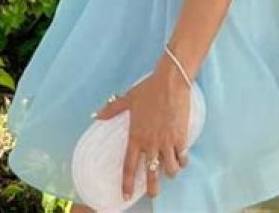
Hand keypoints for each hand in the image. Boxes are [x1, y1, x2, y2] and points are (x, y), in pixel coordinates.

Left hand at [95, 66, 189, 200]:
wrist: (171, 81)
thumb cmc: (148, 89)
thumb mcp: (128, 99)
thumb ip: (112, 110)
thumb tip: (95, 115)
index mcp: (136, 136)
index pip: (129, 166)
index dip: (127, 184)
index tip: (126, 196)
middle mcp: (151, 143)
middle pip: (152, 174)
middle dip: (153, 188)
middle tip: (153, 193)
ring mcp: (167, 142)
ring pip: (170, 170)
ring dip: (170, 172)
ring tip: (170, 170)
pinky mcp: (181, 137)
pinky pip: (183, 157)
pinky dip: (182, 161)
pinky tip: (181, 158)